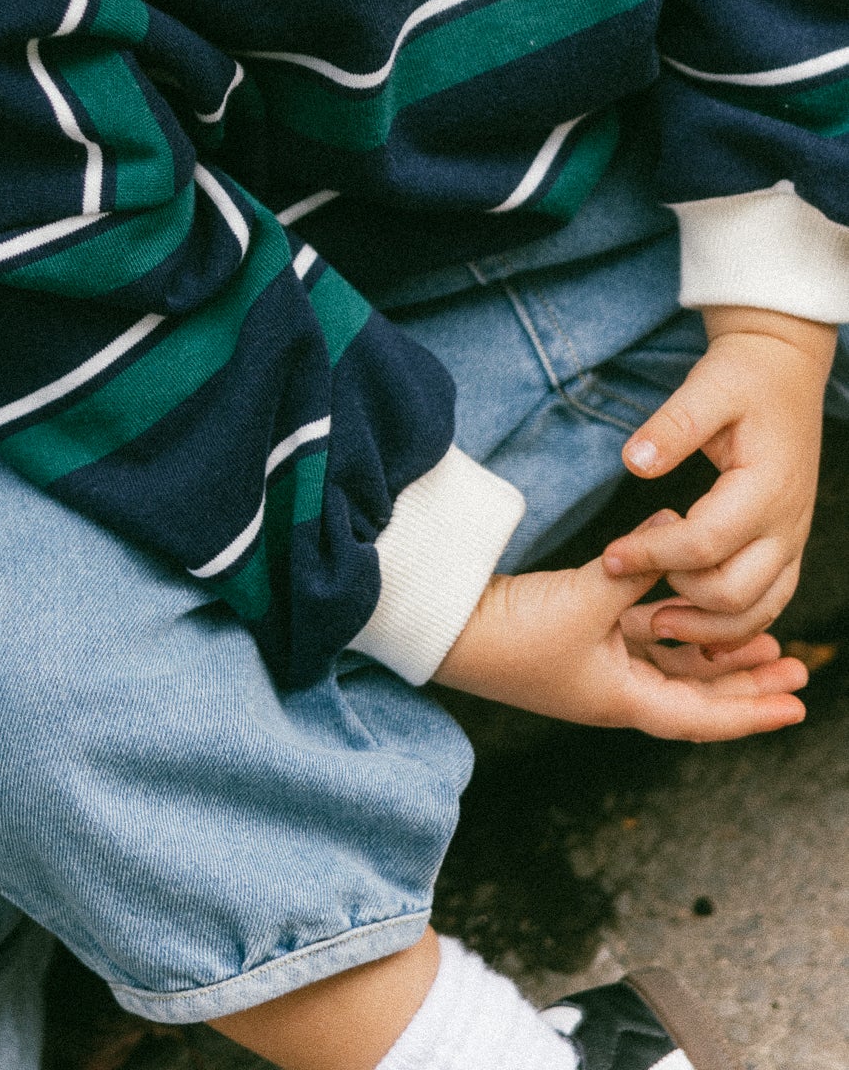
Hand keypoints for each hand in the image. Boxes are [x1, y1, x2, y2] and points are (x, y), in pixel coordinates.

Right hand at [434, 547, 807, 740]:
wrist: (448, 627)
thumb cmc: (513, 630)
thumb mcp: (586, 598)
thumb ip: (637, 567)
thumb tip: (674, 527)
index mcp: (623, 700)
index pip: (704, 717)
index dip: (753, 711)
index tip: (796, 704)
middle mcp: (617, 692)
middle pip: (698, 696)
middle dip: (747, 680)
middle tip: (795, 663)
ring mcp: (598, 669)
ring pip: (673, 667)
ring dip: (713, 653)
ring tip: (758, 635)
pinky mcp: (579, 641)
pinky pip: (643, 641)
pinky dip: (672, 625)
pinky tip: (689, 598)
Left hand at [601, 307, 834, 651]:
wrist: (785, 372)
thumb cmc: (743, 377)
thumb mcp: (707, 386)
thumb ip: (672, 425)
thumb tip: (633, 463)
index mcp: (766, 486)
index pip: (706, 542)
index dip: (653, 555)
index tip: (608, 556)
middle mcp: (788, 524)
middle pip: (734, 592)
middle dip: (678, 600)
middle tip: (626, 593)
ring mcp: (792, 540)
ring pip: (756, 611)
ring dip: (705, 627)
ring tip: (651, 623)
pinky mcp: (786, 547)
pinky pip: (766, 604)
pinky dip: (730, 624)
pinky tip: (688, 624)